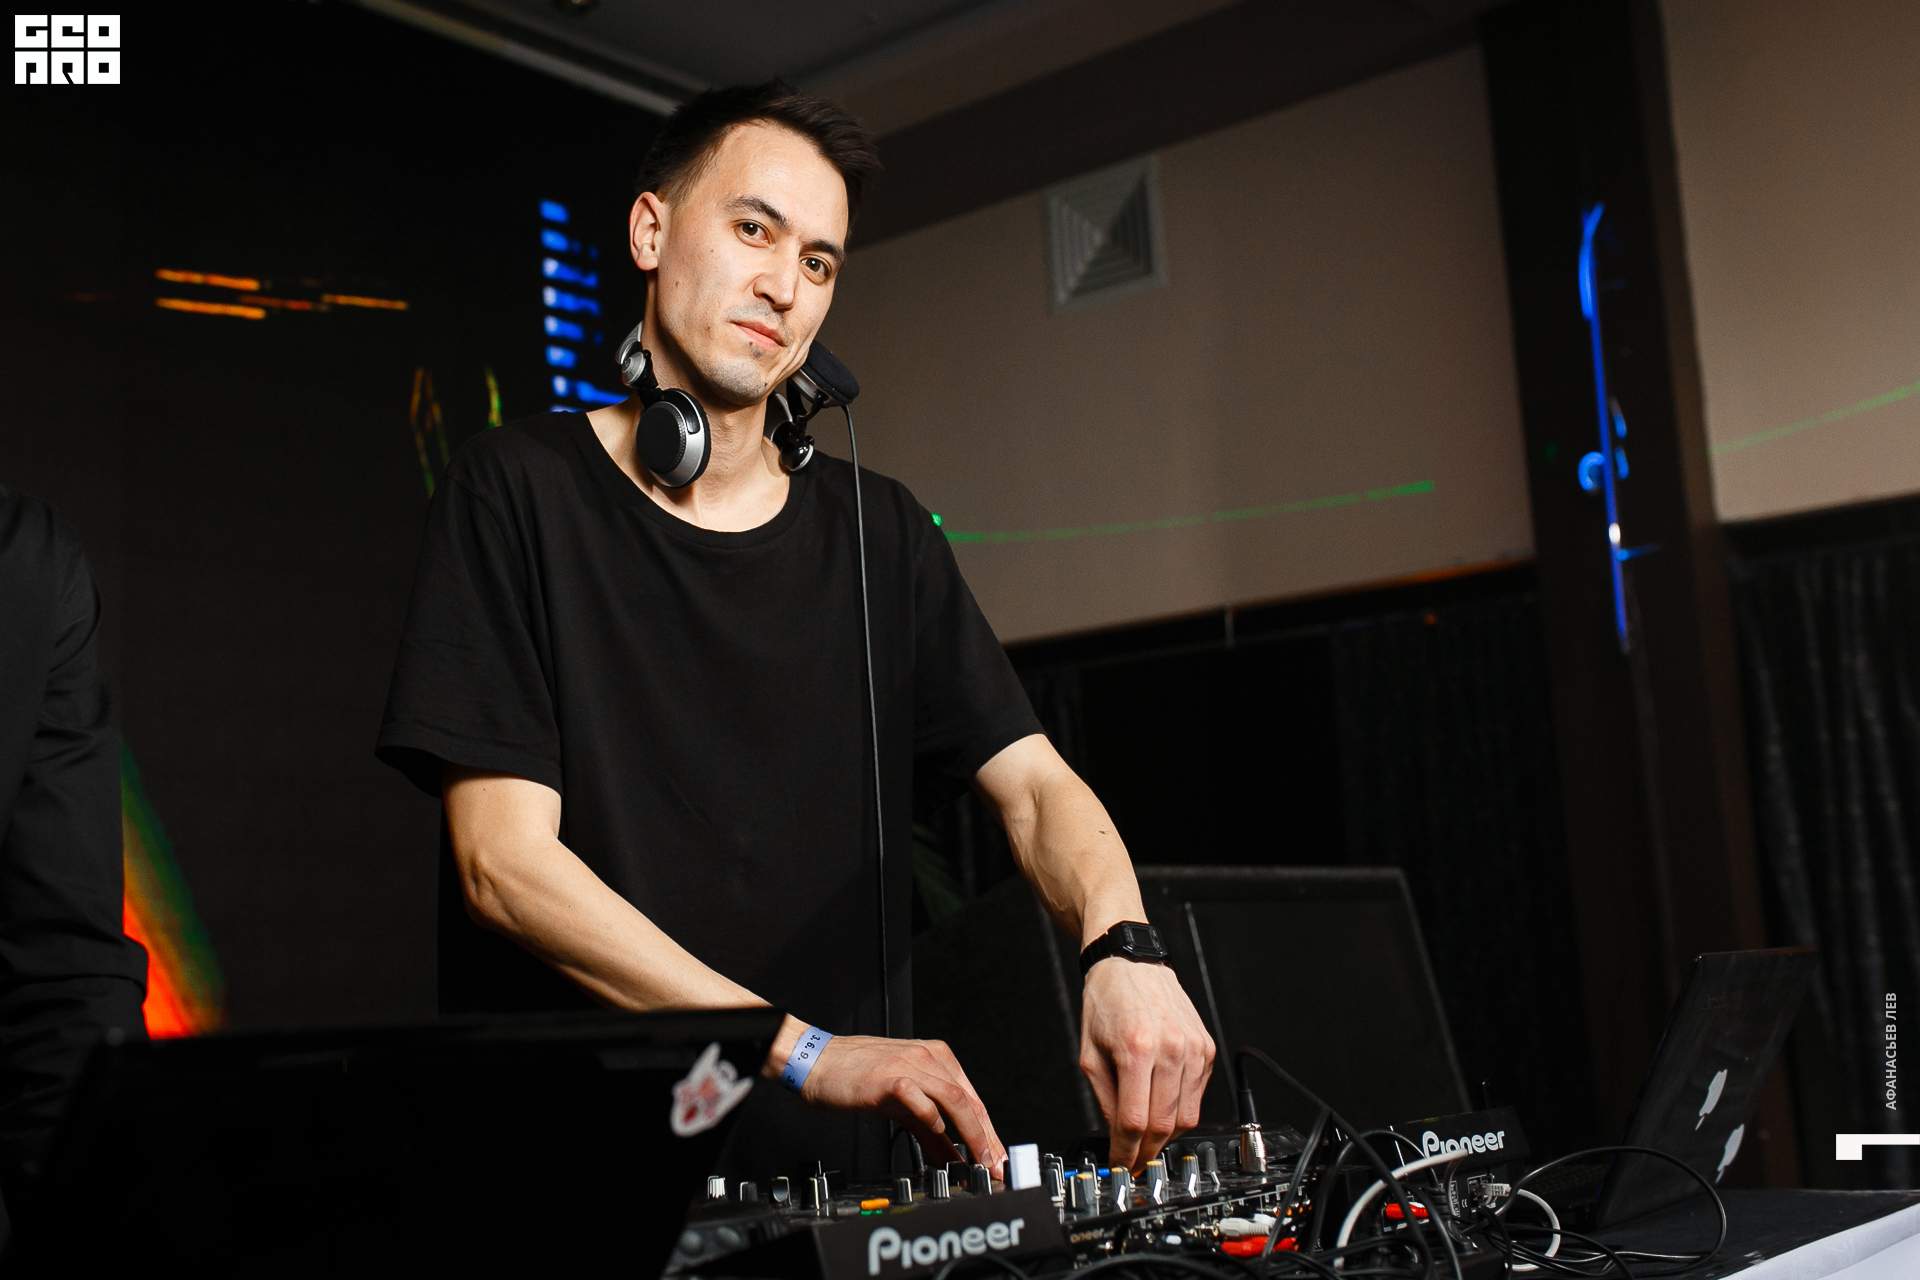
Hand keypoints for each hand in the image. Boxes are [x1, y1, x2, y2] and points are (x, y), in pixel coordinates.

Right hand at [765, 1017, 1005, 1170]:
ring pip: (954, 1099)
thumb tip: (953, 1158)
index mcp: (936, 1057)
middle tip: (995, 1165)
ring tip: (977, 1160)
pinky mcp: (890, 1078)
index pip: (972, 1098)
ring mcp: (910, 1065)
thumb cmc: (857, 1077)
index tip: (998, 1157)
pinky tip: (939, 1138)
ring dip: (971, 1134)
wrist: (817, 1062)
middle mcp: (928, 1057)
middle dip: (987, 1138)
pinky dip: (934, 1121)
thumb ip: (930, 1131)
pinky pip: (921, 1101)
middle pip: (969, 1100)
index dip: (989, 1131)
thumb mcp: (902, 1103)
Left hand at [1078, 958, 1214, 1171]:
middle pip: (1165, 1126)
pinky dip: (1180, 1110)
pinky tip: (1162, 1104)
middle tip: (1134, 1160)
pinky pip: (1198, 1095)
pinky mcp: (1206, 1049)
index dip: (1126, 1153)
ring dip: (1166, 1135)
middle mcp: (1171, 1048)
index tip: (1121, 1165)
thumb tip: (1118, 1138)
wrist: (1131, 964)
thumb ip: (1105, 1100)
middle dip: (1148, 1152)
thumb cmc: (1107, 1001)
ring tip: (1147, 1134)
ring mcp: (1194, 1049)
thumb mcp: (1089, 1055)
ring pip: (1187, 1117)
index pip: (1136, 1122)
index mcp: (1137, 1049)